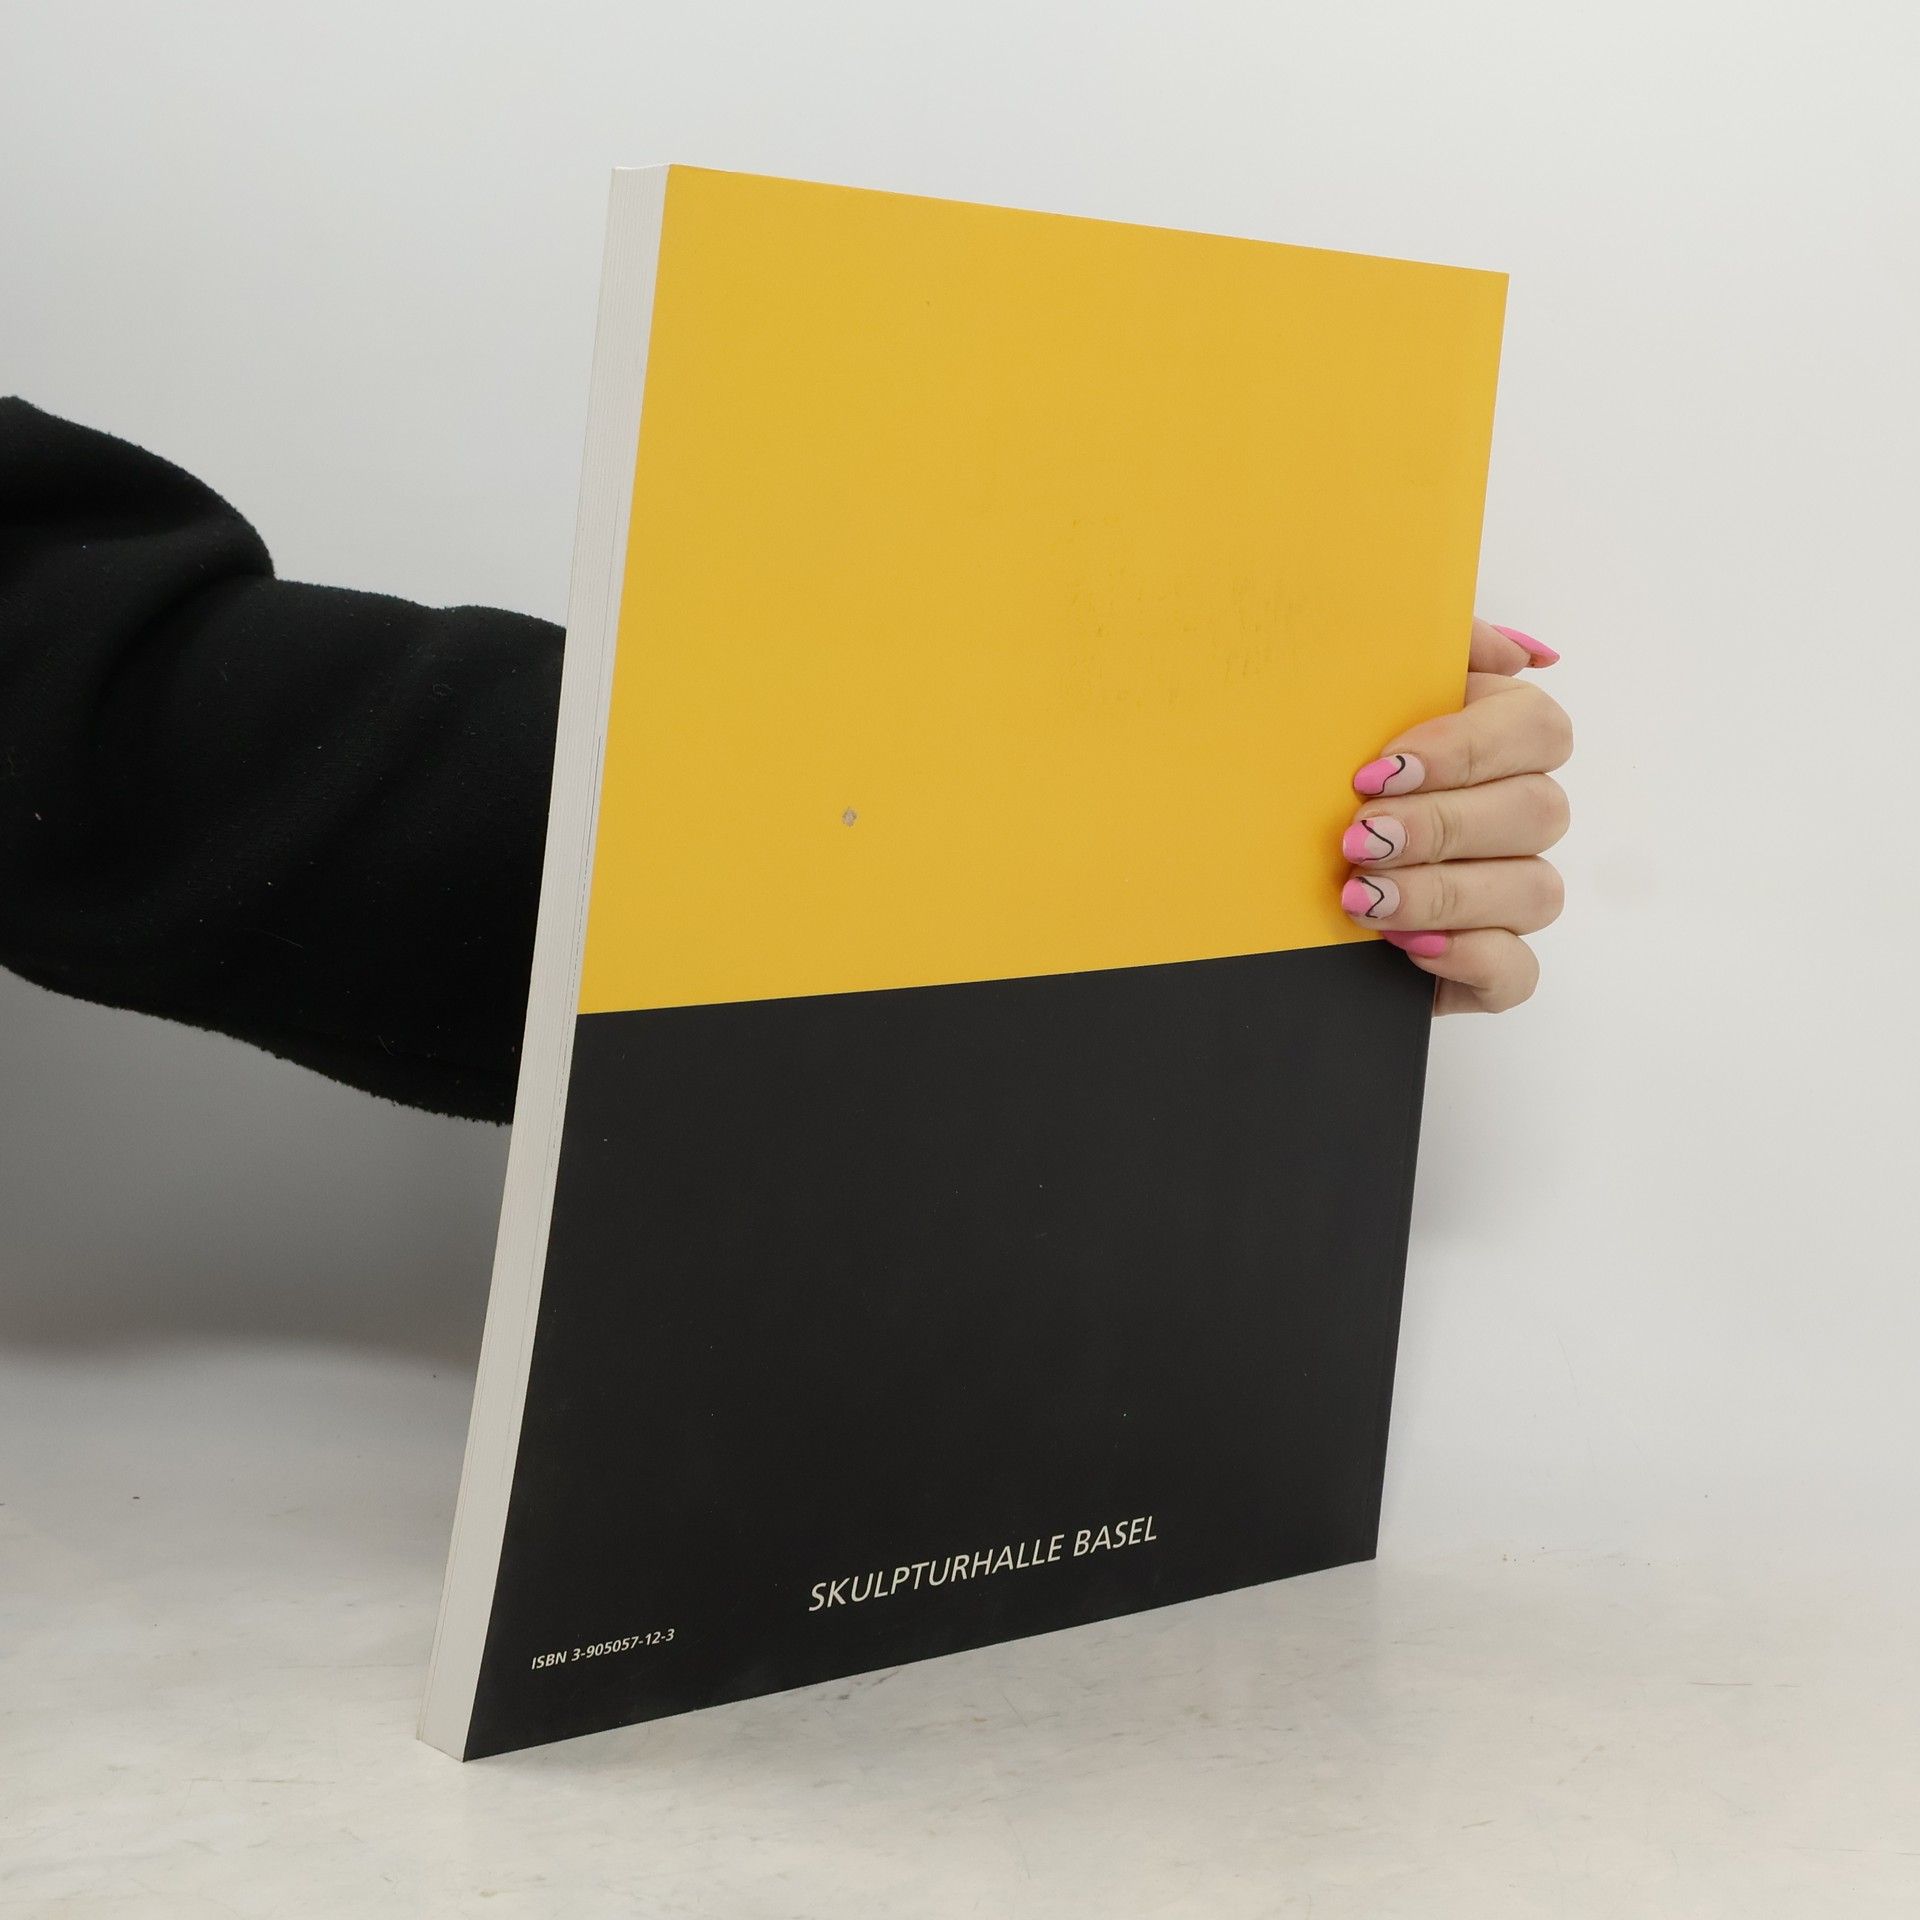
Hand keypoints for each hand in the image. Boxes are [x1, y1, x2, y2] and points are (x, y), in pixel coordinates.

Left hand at [1339, 620, 1570, 1013]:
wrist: (1240, 876)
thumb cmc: (1301, 773)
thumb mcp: (1336, 696)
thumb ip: (1412, 647)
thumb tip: (1515, 651)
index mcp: (1491, 738)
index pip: (1536, 727)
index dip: (1467, 749)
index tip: (1376, 770)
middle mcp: (1513, 814)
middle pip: (1539, 810)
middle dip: (1442, 826)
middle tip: (1358, 839)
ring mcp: (1508, 895)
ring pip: (1535, 891)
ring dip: (1444, 894)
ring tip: (1361, 899)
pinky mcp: (1488, 969)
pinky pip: (1518, 971)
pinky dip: (1468, 958)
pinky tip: (1402, 949)